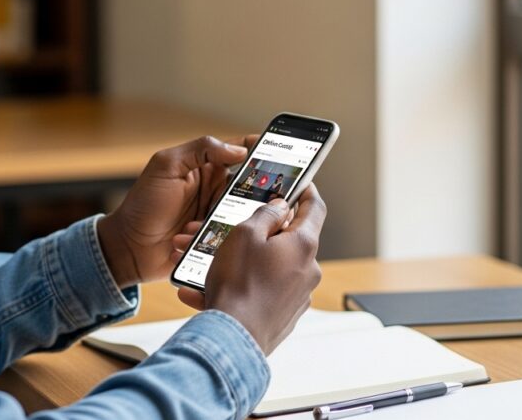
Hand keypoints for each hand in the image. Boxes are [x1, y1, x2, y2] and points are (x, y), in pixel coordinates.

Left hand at [96, 135, 253, 287]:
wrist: (128, 247)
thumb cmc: (143, 204)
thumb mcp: (166, 166)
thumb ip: (200, 149)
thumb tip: (238, 150)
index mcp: (207, 168)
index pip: (242, 153)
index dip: (263, 150)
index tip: (283, 153)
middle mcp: (217, 191)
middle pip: (253, 187)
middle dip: (258, 193)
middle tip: (254, 198)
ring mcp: (219, 217)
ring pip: (246, 215)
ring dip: (228, 220)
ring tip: (195, 222)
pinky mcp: (218, 241)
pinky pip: (234, 239)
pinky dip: (219, 240)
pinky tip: (189, 238)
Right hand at [185, 184, 325, 354]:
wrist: (235, 339)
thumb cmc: (239, 285)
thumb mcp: (245, 234)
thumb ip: (265, 215)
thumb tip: (280, 206)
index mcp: (303, 245)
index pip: (314, 208)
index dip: (307, 191)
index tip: (300, 183)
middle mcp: (308, 270)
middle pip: (289, 239)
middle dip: (262, 232)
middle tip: (236, 228)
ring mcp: (298, 295)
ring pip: (271, 267)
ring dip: (244, 263)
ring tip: (210, 266)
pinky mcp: (284, 315)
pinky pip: (263, 291)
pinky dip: (241, 287)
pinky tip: (207, 292)